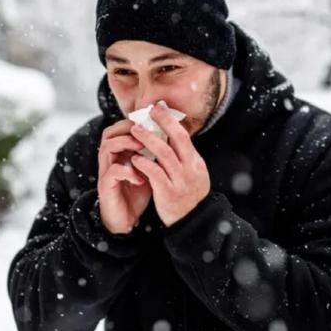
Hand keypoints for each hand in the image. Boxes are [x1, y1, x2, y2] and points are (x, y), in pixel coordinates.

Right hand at [97, 119, 152, 233]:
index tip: (152, 123)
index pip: (120, 129)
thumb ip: (154, 154)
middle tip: (145, 133)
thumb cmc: (137, 192)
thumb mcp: (148, 169)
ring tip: (142, 149)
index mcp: (119, 153)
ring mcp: (106, 172)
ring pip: (107, 147)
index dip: (134, 123)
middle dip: (128, 130)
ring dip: (126, 144)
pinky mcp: (105, 186)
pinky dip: (128, 171)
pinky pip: (113, 172)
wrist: (126, 220)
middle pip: (109, 133)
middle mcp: (109, 160)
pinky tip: (140, 178)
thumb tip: (172, 137)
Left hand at [129, 101, 210, 226]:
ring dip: (148, 140)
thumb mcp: (192, 174)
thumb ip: (183, 157)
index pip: (184, 136)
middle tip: (147, 112)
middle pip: (177, 139)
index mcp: (196, 163)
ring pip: (165, 154)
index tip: (158, 108)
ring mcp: (181, 181)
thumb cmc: (187, 195)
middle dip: (162, 123)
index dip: (170, 120)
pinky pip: (155, 174)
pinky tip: (134, 158)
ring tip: (135, 131)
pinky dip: (144, 163)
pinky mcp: (168, 194)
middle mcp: (191, 169)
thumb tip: (170, 135)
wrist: (192, 223)